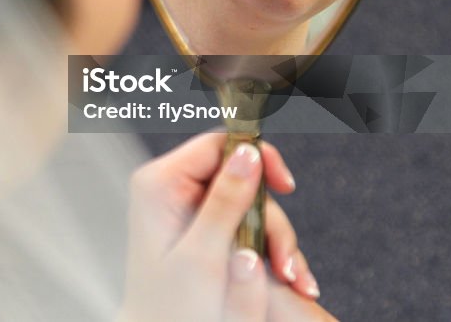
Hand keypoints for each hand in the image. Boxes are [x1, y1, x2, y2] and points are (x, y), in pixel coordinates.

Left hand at [119, 132, 325, 320]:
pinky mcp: (201, 226)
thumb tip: (249, 155)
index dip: (257, 157)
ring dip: (274, 240)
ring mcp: (186, 206)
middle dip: (270, 219)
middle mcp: (171, 187)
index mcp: (160, 183)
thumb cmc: (171, 306)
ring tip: (290, 279)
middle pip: (241, 177)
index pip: (217, 144)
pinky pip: (244, 224)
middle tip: (285, 263)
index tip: (285, 187)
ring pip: (249, 203)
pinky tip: (284, 277)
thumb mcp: (203, 256)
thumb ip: (225, 202)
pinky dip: (266, 249)